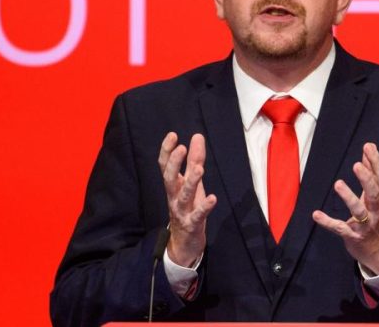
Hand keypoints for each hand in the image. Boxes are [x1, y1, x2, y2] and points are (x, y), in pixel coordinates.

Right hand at [158, 132, 216, 266]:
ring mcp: (181, 211)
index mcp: (173, 185)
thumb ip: (195, 160)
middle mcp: (174, 197)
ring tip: (199, 169)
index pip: (165, 166)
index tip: (172, 135)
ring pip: (184, 196)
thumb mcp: (192, 182)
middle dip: (174, 164)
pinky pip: (197, 215)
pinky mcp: (192, 225)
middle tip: (181, 148)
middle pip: (169, 179)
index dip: (166, 151)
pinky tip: (213, 198)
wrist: (183, 243)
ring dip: (191, 182)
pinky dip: (204, 207)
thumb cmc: (188, 208)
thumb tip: (197, 136)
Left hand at [313, 143, 378, 274]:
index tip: (368, 146)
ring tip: (338, 184)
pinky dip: (327, 222)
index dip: (376, 162)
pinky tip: (316, 214)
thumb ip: (371, 172)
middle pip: (373, 193)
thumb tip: (369, 148)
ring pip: (358, 210)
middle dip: (366, 179)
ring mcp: (365, 224)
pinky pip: (339, 228)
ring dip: (348, 197)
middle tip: (357, 165)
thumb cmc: (376, 217)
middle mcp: (375, 210)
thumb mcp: (376, 195)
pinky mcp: (352, 236)